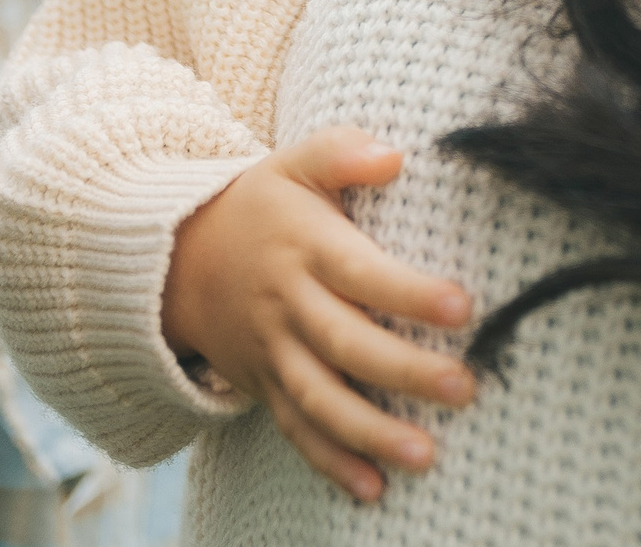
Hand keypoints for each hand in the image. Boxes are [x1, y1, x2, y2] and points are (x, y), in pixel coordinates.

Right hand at [163, 127, 476, 499]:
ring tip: (426, 456)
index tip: (464, 306)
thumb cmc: (261, 206)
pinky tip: (374, 489)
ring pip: (322, 400)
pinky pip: (297, 431)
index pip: (362, 273)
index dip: (410, 292)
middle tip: (464, 387)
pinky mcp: (265, 387)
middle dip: (405, 372)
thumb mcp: (292, 163)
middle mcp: (290, 306)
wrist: (175, 260)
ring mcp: (274, 353)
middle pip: (347, 345)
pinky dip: (331, 463)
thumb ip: (342, 151)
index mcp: (307, 248)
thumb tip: (396, 155)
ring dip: (372, 433)